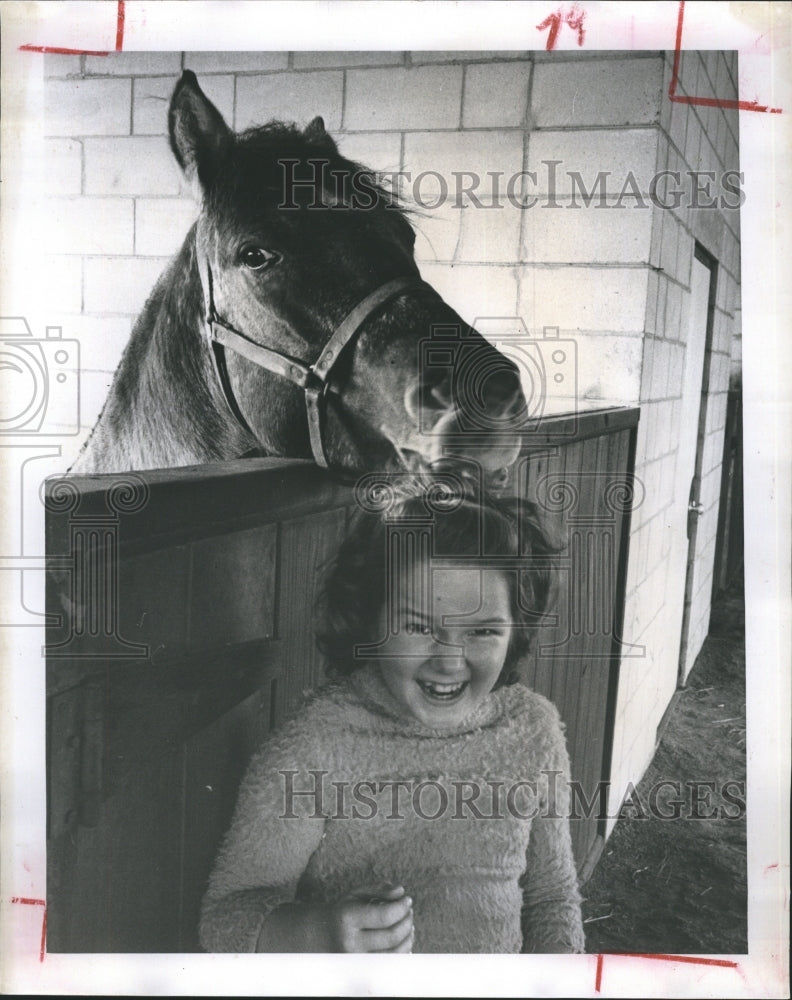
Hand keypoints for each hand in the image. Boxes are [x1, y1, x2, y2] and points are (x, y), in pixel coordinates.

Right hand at [256, 883, 412, 952]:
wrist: (322, 936)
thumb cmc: (345, 911)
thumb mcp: (357, 895)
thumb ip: (380, 890)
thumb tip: (401, 892)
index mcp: (347, 918)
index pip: (384, 916)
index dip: (401, 907)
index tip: (408, 899)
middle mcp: (350, 942)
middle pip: (392, 936)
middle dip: (406, 921)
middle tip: (409, 911)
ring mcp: (356, 959)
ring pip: (394, 953)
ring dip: (408, 937)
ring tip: (408, 923)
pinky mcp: (362, 969)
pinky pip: (390, 964)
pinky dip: (403, 951)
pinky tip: (403, 938)